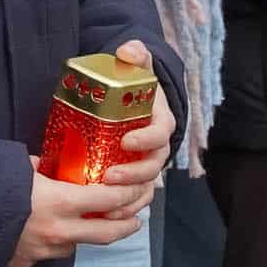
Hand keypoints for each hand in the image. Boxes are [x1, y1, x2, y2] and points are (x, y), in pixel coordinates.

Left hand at [98, 40, 176, 218]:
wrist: (134, 103)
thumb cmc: (134, 86)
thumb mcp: (136, 66)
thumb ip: (134, 55)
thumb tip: (129, 50)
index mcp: (161, 122)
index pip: (161, 133)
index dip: (147, 139)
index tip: (127, 140)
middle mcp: (158, 148)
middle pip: (153, 167)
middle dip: (133, 174)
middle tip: (108, 175)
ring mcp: (147, 166)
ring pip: (145, 188)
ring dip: (128, 198)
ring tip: (106, 203)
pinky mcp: (136, 180)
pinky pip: (136, 200)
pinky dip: (125, 210)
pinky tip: (107, 215)